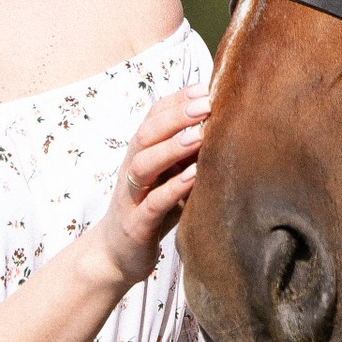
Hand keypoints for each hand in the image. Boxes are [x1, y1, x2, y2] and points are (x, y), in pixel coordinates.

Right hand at [89, 89, 208, 287]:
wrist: (116, 256)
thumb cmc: (151, 211)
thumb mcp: (169, 177)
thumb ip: (187, 155)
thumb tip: (225, 126)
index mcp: (141, 153)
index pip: (154, 117)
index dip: (177, 100)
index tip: (204, 86)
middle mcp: (132, 169)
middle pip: (147, 134)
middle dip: (176, 116)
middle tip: (206, 104)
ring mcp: (132, 196)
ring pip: (144, 163)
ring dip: (172, 147)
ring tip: (199, 136)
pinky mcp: (136, 224)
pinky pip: (153, 202)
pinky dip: (172, 188)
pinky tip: (193, 177)